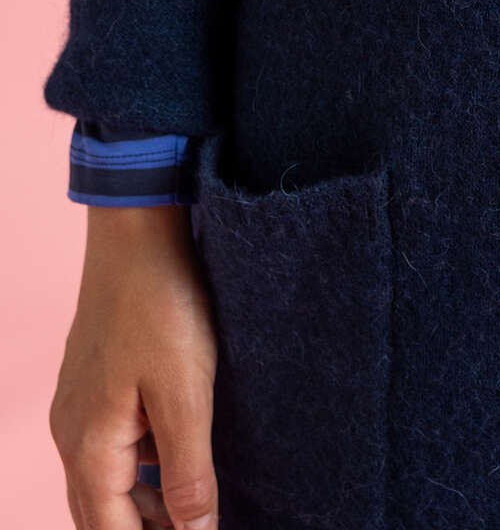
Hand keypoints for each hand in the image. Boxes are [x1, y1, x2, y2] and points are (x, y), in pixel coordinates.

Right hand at [49, 203, 218, 529]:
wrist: (138, 229)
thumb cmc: (161, 303)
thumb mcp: (186, 390)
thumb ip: (188, 468)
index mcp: (90, 448)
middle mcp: (72, 435)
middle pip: (102, 517)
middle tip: (197, 529)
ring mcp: (79, 407)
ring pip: (107, 484)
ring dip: (143, 508)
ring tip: (194, 512)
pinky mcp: (95, 384)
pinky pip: (112, 449)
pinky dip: (142, 471)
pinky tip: (178, 463)